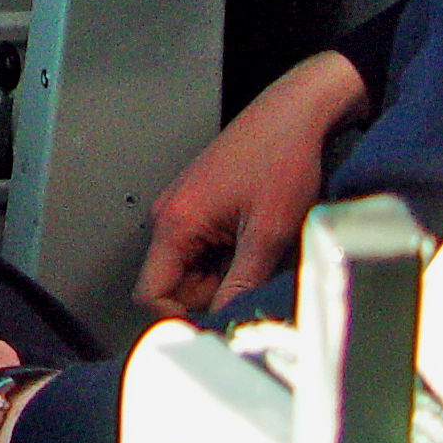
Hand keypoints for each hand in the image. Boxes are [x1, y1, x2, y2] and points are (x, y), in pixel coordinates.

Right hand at [134, 49, 369, 317]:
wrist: (293, 117)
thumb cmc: (279, 160)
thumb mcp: (268, 235)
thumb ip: (242, 284)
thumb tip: (227, 321)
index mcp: (175, 223)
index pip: (150, 293)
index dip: (178, 317)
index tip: (213, 326)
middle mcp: (170, 215)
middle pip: (172, 283)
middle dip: (210, 295)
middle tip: (253, 288)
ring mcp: (184, 208)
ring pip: (191, 267)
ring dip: (224, 276)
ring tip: (262, 258)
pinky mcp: (200, 204)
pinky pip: (204, 248)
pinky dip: (230, 257)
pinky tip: (258, 243)